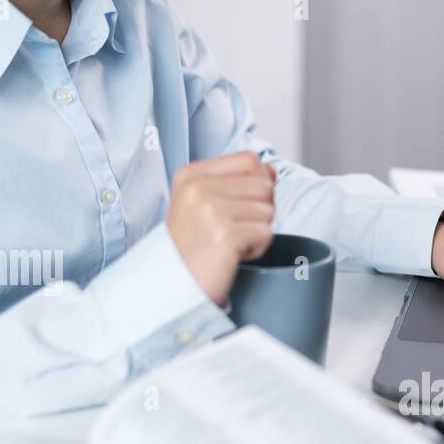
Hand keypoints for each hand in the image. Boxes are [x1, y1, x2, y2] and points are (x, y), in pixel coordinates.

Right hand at [166, 151, 276, 306]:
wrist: (173, 283)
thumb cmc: (192, 246)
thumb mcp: (204, 204)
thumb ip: (238, 182)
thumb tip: (271, 170)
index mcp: (191, 175)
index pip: (249, 160)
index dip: (257, 184)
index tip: (236, 208)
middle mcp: (198, 188)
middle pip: (264, 185)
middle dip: (259, 212)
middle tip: (232, 230)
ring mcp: (210, 211)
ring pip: (268, 211)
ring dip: (257, 233)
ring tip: (229, 244)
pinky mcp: (225, 235)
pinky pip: (266, 234)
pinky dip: (256, 249)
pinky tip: (232, 255)